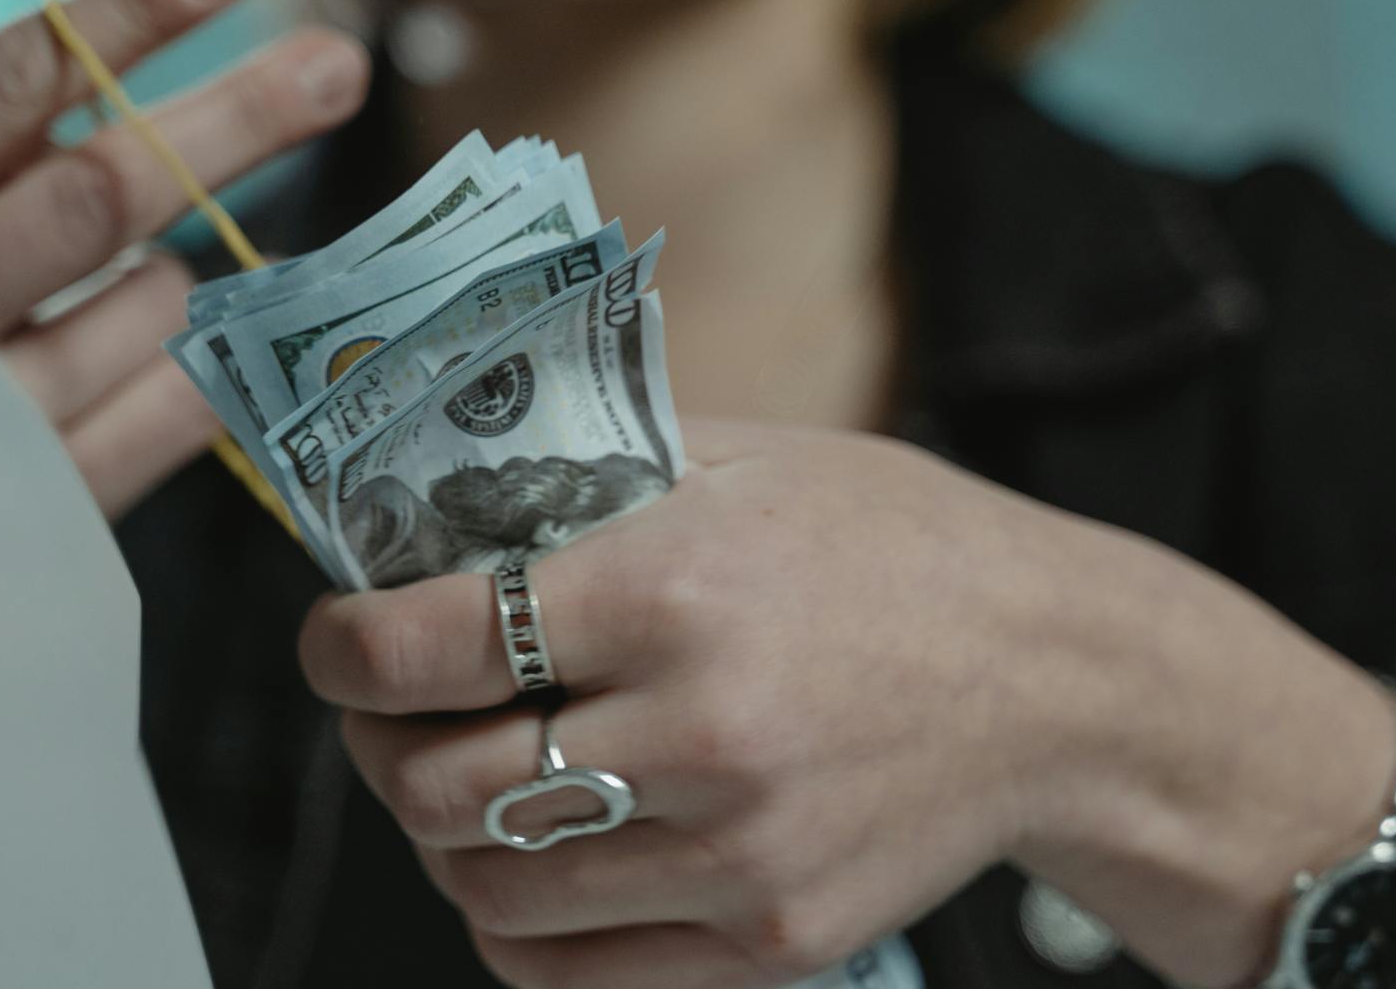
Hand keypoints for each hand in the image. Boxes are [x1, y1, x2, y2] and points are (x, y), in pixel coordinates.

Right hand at [0, 0, 369, 516]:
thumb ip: (31, 143)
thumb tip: (233, 97)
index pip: (15, 79)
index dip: (133, 8)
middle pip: (106, 188)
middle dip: (236, 121)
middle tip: (334, 69)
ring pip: (156, 301)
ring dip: (189, 277)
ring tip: (148, 292)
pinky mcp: (40, 499)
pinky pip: (183, 406)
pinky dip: (222, 360)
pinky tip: (219, 346)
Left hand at [299, 419, 1395, 987]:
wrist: (1059, 680)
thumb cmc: (899, 547)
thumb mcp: (752, 458)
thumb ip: (593, 464)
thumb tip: (440, 483)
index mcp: (677, 589)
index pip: (424, 646)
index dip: (339, 644)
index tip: (336, 634)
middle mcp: (700, 734)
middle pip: (434, 790)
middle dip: (376, 746)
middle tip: (390, 709)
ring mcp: (738, 857)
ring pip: (487, 893)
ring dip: (441, 837)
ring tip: (465, 776)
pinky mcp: (771, 939)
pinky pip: (571, 973)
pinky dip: (517, 923)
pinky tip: (538, 856)